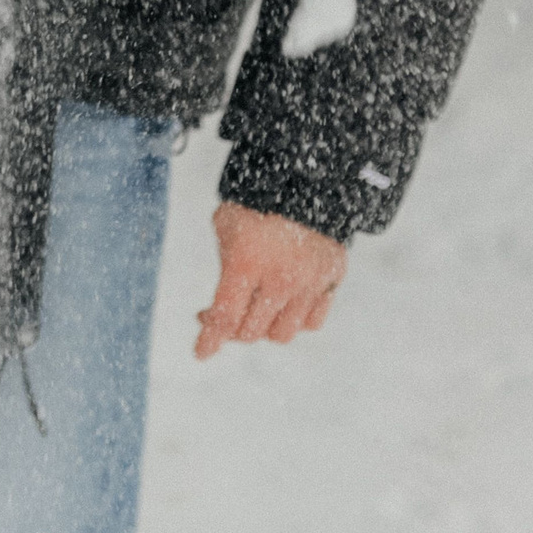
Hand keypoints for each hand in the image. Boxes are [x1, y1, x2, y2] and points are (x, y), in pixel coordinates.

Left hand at [194, 201, 347, 358]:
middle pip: (252, 332)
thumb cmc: (254, 201)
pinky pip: (312, 321)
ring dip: (264, 328)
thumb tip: (221, 307)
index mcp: (246, 263)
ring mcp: (309, 283)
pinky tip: (283, 305)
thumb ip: (226, 266)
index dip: (210, 339)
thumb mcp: (227, 225)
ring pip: (283, 333)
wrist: (305, 178)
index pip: (225, 316)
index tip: (201, 354)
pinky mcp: (331, 281)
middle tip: (222, 318)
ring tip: (255, 311)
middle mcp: (280, 280)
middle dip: (232, 330)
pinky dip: (295, 320)